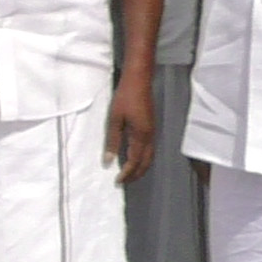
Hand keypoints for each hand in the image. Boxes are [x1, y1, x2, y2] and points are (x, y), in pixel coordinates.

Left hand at [104, 70, 155, 184]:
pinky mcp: (151, 127)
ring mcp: (153, 132)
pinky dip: (144, 159)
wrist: (139, 80)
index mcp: (141, 136)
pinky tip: (135, 158)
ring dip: (141, 168)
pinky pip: (150, 150)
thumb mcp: (114, 119)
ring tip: (129, 174)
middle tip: (124, 181)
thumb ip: (112, 141)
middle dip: (136, 175)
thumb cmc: (125, 97)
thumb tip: (108, 161)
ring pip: (150, 157)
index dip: (127, 174)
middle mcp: (150, 137)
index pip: (135, 162)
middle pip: (146, 163)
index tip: (117, 181)